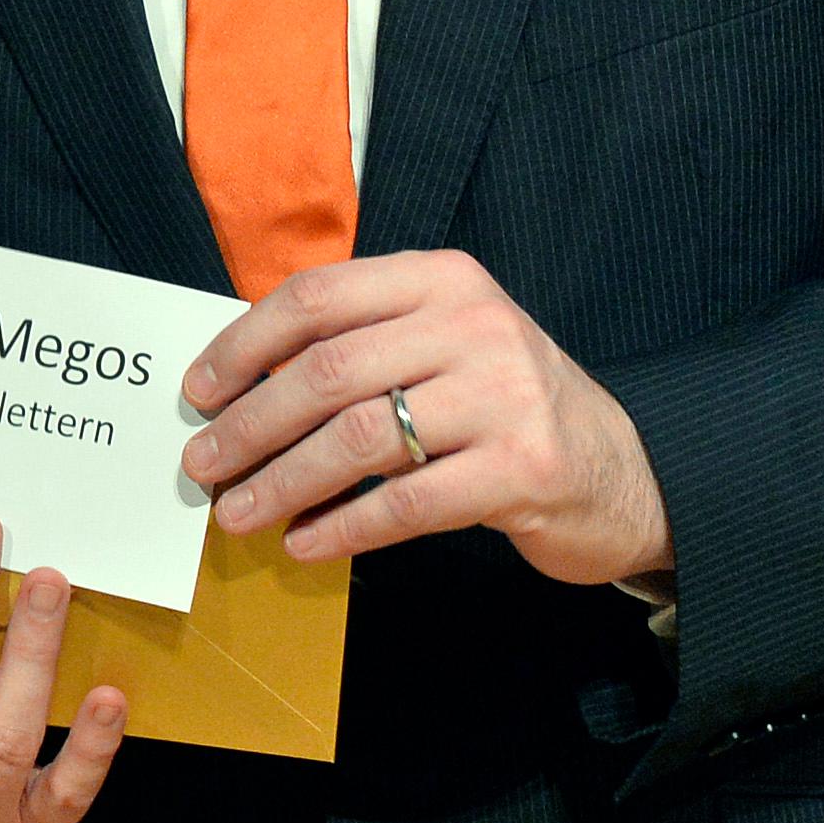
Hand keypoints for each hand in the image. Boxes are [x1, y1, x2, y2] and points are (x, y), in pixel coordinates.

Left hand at [181, 250, 671, 585]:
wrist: (626, 471)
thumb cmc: (505, 406)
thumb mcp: (442, 344)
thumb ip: (360, 344)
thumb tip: (236, 385)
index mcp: (440, 279)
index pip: (317, 298)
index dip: (244, 346)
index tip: (198, 392)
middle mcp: (474, 325)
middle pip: (327, 372)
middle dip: (250, 424)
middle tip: (203, 466)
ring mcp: (504, 396)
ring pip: (358, 439)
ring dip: (283, 481)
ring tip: (238, 513)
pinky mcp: (523, 469)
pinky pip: (405, 503)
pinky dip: (342, 527)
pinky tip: (305, 543)